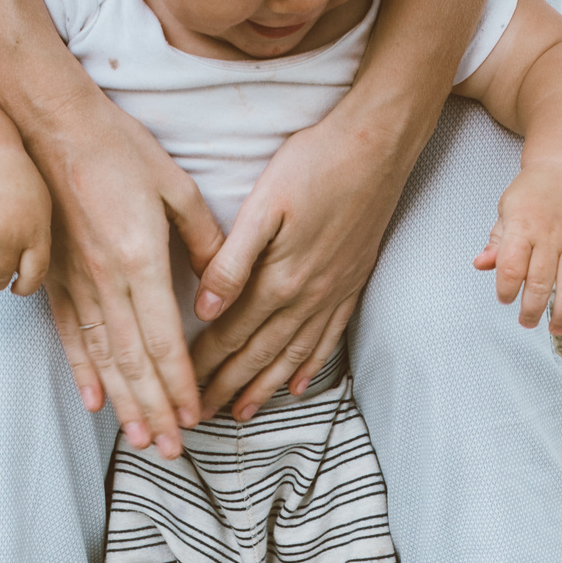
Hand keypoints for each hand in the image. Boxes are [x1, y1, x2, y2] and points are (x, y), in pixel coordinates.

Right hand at [26, 91, 224, 456]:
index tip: (196, 417)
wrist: (50, 126)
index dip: (181, 383)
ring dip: (124, 403)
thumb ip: (205, 240)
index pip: (164, 338)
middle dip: (156, 409)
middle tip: (173, 450)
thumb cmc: (119, 150)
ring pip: (103, 357)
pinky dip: (84, 371)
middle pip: (134, 361)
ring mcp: (75, 282)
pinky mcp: (54, 278)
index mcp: (140, 259)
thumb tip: (226, 284)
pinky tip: (94, 402)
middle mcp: (106, 281)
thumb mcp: (177, 187)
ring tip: (141, 440)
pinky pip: (70, 335)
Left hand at [187, 102, 415, 420]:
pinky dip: (309, 365)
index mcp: (279, 279)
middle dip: (227, 387)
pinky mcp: (352, 283)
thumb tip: (206, 307)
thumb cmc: (316, 163)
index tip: (181, 388)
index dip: (203, 364)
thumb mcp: (264, 204)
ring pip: (292, 355)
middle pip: (258, 354)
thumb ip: (232, 259)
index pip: (231, 334)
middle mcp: (308, 296)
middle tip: (202, 416)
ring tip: (243, 413)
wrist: (380, 145)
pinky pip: (328, 337)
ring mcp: (333, 293)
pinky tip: (297, 384)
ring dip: (265, 387)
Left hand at [472, 160, 561, 334]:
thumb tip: (480, 265)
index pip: (510, 267)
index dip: (505, 289)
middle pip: (540, 282)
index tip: (505, 298)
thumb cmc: (533, 193)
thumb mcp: (507, 210)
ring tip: (556, 329)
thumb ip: (497, 241)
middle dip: (531, 310)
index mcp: (523, 224)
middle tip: (526, 322)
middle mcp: (551, 233)